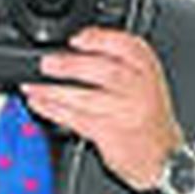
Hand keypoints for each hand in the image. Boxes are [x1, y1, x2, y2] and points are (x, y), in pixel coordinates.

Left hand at [23, 27, 182, 193]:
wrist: (161, 155)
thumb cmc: (146, 115)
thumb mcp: (142, 81)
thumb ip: (117, 62)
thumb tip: (72, 48)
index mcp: (147, 69)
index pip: (127, 46)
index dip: (100, 39)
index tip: (75, 38)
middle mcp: (140, 89)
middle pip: (105, 71)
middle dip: (71, 65)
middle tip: (47, 63)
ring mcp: (126, 112)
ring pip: (87, 96)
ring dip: (54, 90)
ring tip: (32, 85)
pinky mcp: (111, 133)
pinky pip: (77, 119)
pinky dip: (54, 110)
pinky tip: (39, 104)